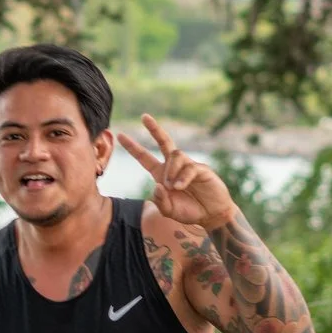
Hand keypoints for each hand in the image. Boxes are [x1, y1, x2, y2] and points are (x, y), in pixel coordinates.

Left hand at [116, 114, 238, 228]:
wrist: (212, 215)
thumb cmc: (190, 211)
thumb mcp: (169, 211)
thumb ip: (160, 201)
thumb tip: (159, 185)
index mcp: (162, 174)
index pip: (145, 157)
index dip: (133, 147)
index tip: (120, 135)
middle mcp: (174, 166)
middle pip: (163, 142)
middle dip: (154, 129)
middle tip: (144, 117)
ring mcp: (188, 165)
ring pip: (175, 154)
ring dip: (171, 170)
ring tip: (173, 187)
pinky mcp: (201, 169)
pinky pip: (189, 167)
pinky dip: (182, 177)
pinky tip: (180, 186)